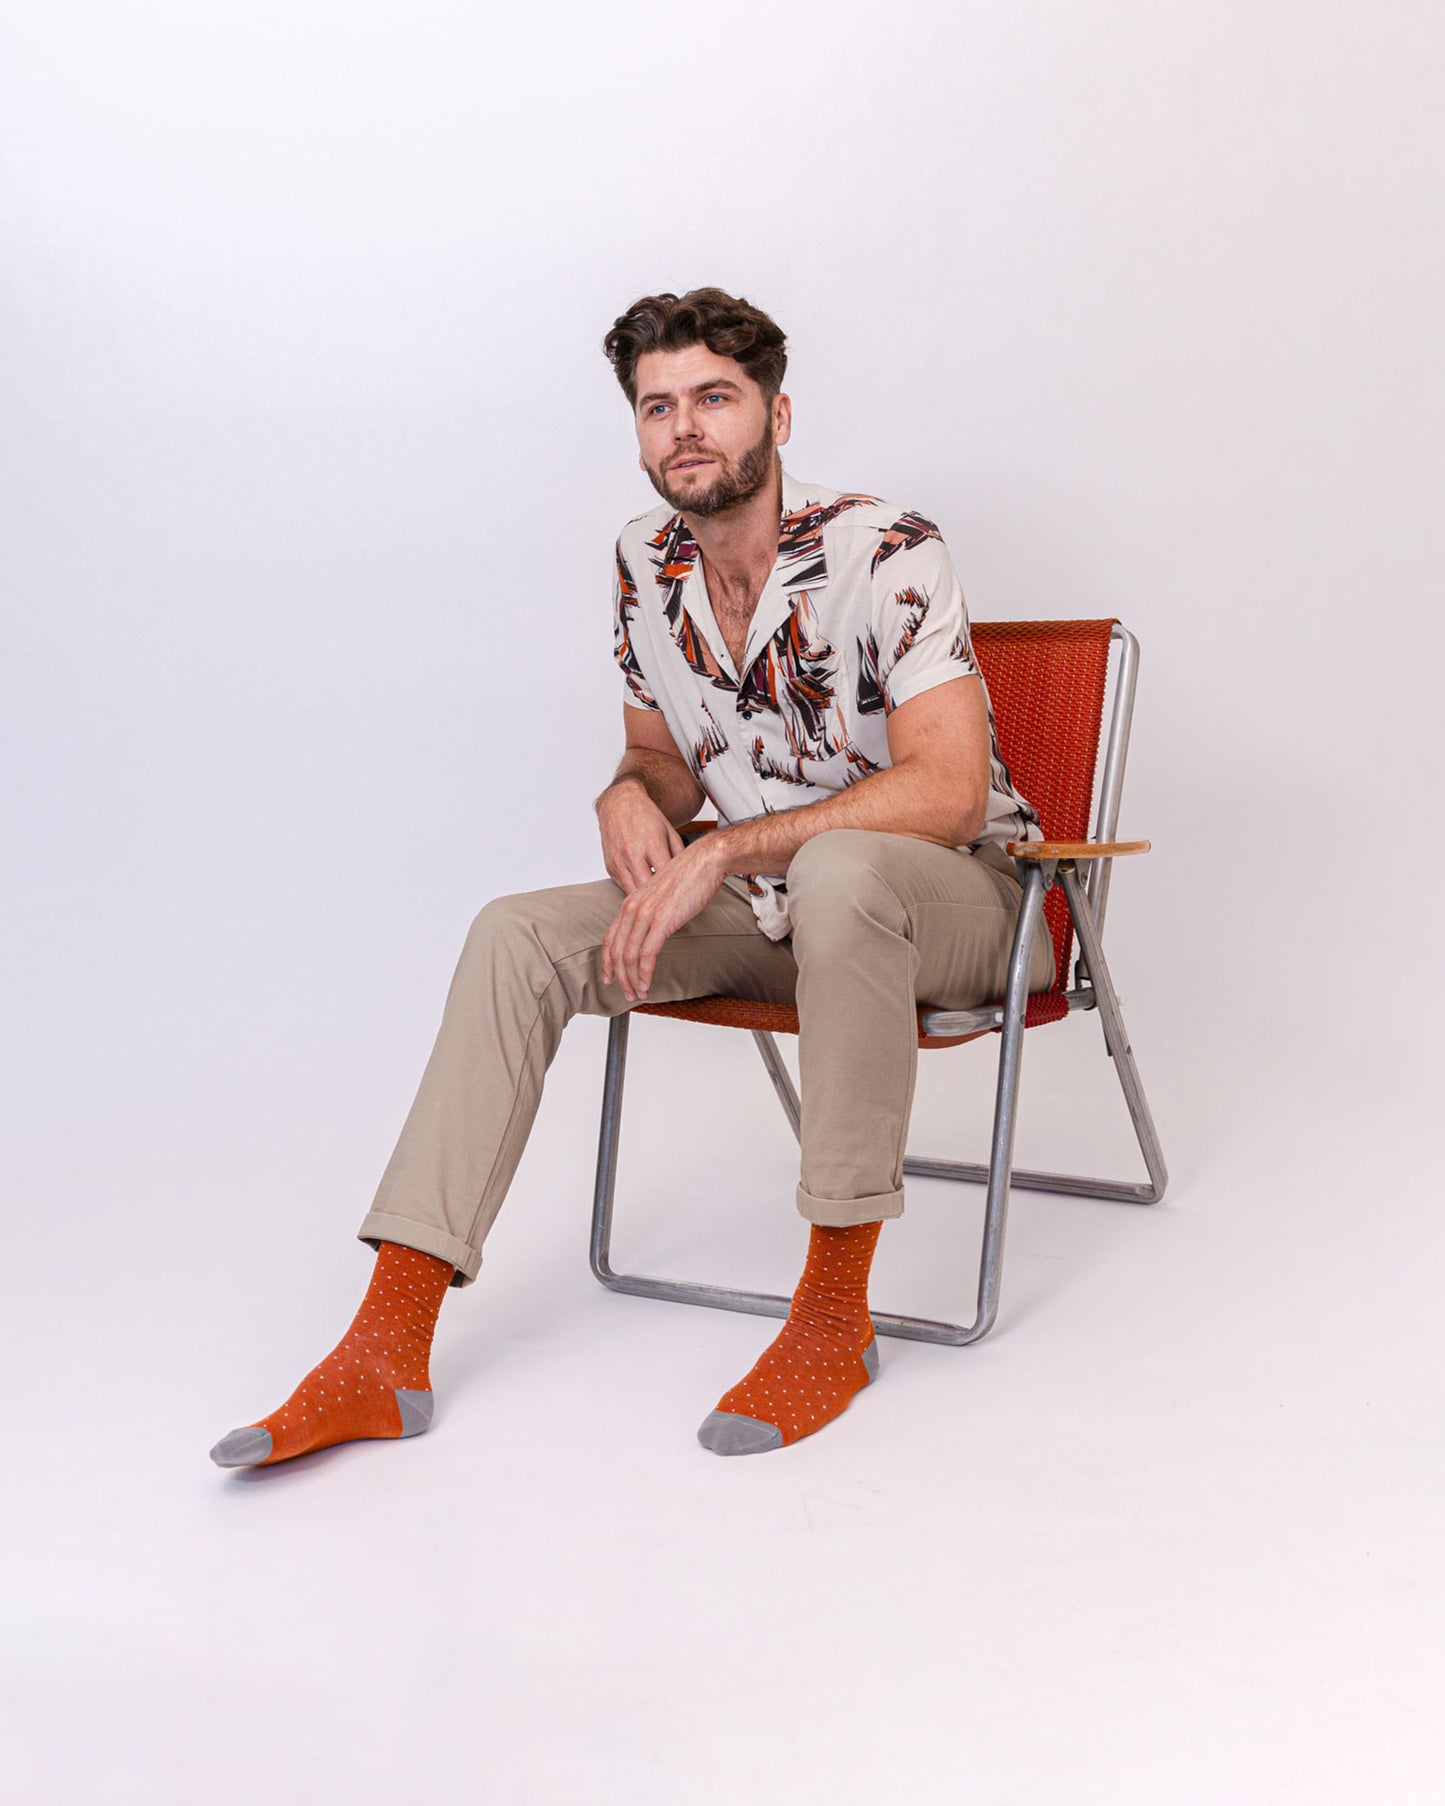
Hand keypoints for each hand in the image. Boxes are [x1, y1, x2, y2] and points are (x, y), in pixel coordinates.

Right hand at [596, 779, 684, 893]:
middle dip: (661, 898)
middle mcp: (633, 853)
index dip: (676, 888)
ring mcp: (619, 861)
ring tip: (659, 901)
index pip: (667, 876)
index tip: (684, 895)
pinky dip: (635, 890)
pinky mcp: (610, 867)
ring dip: (647, 898)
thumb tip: (689, 874)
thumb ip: (680, 854)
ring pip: (635, 893)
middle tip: (672, 904)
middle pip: (649, 889)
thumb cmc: (646, 816)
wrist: (619, 804)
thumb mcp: (670, 831)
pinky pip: (624, 887)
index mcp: (652, 843)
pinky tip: (645, 890)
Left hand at [601, 840, 724, 1001]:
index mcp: (631, 902)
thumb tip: (651, 932)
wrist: (705, 862)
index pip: (610, 937)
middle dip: (619, 976)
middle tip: (626, 993)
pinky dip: (645, 973)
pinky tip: (647, 984)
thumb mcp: (661, 895)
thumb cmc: (688, 877)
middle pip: (617, 950)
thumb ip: (651, 912)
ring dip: (632, 979)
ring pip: (629, 956)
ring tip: (638, 993)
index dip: (607, 961)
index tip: (609, 977)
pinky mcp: (662, 921)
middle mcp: (633, 908)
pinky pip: (647, 954)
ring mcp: (646, 914)